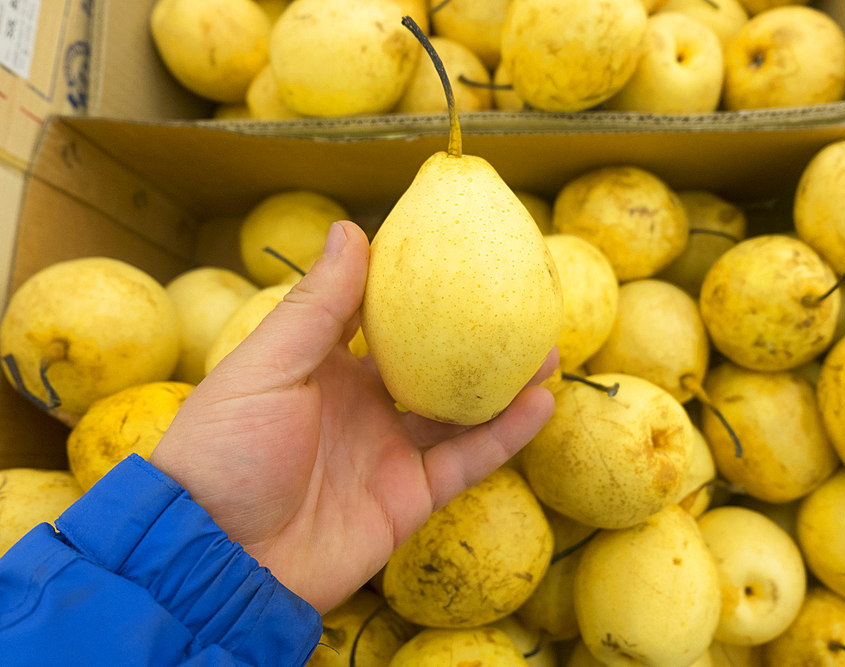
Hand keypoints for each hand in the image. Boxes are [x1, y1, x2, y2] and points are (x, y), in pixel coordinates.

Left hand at [150, 221, 556, 613]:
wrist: (219, 559)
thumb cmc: (226, 452)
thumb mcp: (267, 367)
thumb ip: (316, 307)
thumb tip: (351, 230)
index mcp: (321, 367)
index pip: (373, 315)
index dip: (410, 284)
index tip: (452, 249)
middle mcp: (360, 405)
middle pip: (428, 362)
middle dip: (469, 336)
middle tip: (514, 301)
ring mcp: (388, 452)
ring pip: (458, 411)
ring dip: (501, 383)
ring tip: (545, 347)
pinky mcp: (409, 498)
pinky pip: (468, 461)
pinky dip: (506, 434)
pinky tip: (541, 403)